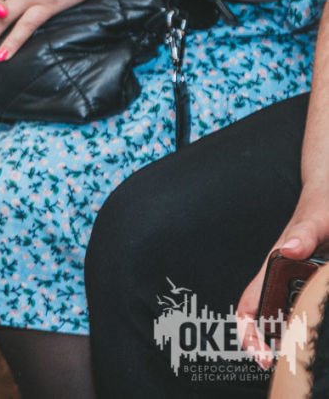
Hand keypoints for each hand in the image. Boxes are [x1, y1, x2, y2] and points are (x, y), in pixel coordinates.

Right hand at [237, 192, 328, 367]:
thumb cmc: (323, 204)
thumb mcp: (317, 218)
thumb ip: (304, 233)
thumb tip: (289, 249)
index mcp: (275, 265)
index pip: (249, 305)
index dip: (249, 332)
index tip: (262, 354)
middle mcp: (281, 276)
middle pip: (266, 317)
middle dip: (270, 344)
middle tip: (287, 366)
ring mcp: (297, 279)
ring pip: (287, 316)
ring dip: (289, 337)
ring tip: (301, 357)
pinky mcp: (312, 281)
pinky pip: (303, 308)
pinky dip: (305, 324)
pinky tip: (315, 334)